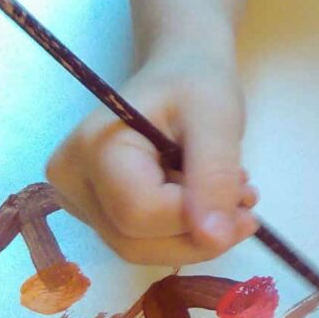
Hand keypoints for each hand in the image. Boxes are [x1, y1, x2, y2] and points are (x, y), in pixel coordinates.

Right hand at [47, 48, 258, 266]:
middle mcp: (71, 179)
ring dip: (194, 234)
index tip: (246, 195)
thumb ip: (214, 176)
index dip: (196, 217)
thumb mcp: (217, 118)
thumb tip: (214, 239)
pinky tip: (208, 200)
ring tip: (233, 196)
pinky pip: (140, 239)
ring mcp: (78, 198)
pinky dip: (181, 230)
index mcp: (93, 147)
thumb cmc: (196, 82)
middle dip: (199, 232)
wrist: (180, 69)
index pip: (139, 213)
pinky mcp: (95, 210)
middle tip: (247, 200)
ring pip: (139, 247)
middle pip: (135, 240)